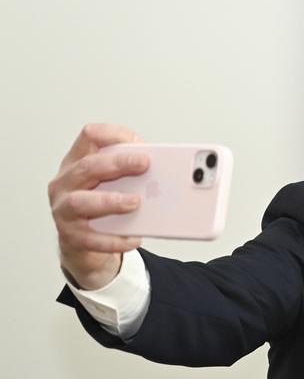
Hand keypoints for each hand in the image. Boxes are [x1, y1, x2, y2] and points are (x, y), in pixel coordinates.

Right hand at [49, 124, 146, 289]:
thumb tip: (165, 171)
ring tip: (136, 202)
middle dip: (117, 163)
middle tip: (144, 164)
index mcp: (77, 163)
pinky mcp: (71, 237)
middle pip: (87, 166)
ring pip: (81, 201)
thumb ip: (129, 173)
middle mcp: (65, 183)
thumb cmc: (101, 207)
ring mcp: (64, 210)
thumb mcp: (111, 184)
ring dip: (111, 201)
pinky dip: (114, 239)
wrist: (82, 244)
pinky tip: (134, 238)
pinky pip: (92, 239)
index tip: (139, 141)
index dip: (113, 134)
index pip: (89, 137)